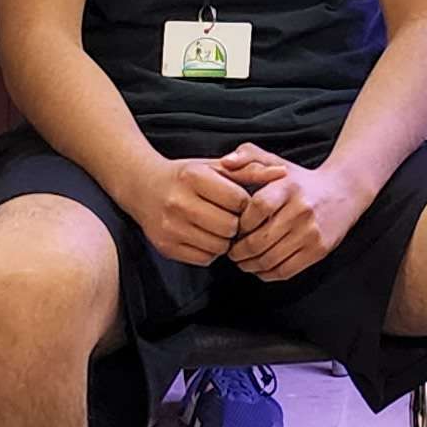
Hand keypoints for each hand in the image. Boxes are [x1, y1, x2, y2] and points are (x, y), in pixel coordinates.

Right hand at [132, 152, 253, 266]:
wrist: (143, 187)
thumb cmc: (187, 176)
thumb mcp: (216, 166)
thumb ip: (251, 170)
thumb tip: (282, 173)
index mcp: (193, 177)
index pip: (239, 201)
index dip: (245, 203)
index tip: (238, 201)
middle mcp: (179, 202)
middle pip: (230, 227)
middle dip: (236, 224)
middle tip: (229, 216)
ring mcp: (170, 227)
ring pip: (219, 246)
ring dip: (224, 239)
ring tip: (216, 226)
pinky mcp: (166, 247)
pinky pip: (204, 259)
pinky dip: (210, 251)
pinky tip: (204, 235)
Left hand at [223, 148, 367, 282]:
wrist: (343, 192)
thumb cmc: (300, 180)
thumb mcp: (276, 162)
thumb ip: (248, 156)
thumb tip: (225, 162)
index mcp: (288, 186)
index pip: (256, 209)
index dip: (239, 223)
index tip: (232, 227)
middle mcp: (302, 210)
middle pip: (259, 240)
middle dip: (238, 251)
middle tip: (231, 251)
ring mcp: (312, 232)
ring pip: (269, 259)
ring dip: (249, 265)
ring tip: (242, 261)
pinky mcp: (319, 250)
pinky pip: (285, 271)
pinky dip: (266, 274)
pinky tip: (259, 267)